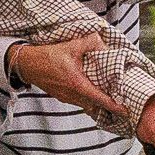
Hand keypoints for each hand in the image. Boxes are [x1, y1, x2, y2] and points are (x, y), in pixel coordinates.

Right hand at [10, 32, 128, 118]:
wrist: (27, 64)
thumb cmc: (47, 56)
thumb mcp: (71, 46)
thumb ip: (90, 43)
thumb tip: (103, 43)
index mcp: (77, 84)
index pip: (100, 99)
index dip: (115, 106)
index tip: (126, 111)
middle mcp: (72, 95)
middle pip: (96, 106)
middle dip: (109, 107)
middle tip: (123, 105)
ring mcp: (67, 98)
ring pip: (87, 105)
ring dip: (98, 104)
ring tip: (111, 100)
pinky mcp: (62, 97)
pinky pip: (79, 102)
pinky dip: (89, 100)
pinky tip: (93, 93)